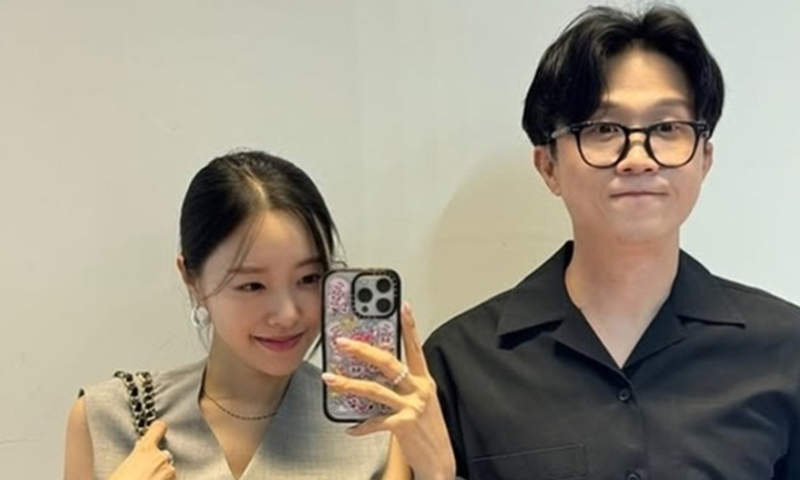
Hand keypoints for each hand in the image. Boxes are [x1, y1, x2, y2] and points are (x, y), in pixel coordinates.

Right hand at [108, 420, 175, 479]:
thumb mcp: (120, 471)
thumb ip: (134, 461)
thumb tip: (138, 457)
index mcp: (144, 451)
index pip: (158, 429)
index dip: (158, 430)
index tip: (160, 430)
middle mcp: (161, 458)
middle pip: (164, 458)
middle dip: (158, 467)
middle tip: (145, 478)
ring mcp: (170, 473)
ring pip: (169, 474)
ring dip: (162, 479)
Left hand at [322, 303, 455, 479]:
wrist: (441, 462)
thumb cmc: (428, 431)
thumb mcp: (421, 402)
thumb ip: (403, 386)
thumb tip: (375, 374)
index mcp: (424, 381)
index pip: (416, 347)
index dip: (410, 326)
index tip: (402, 306)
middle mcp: (419, 390)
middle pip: (388, 363)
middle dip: (363, 350)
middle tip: (344, 342)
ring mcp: (412, 406)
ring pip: (374, 389)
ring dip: (348, 384)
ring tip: (330, 378)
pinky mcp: (404, 424)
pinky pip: (375, 421)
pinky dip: (360, 426)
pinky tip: (350, 428)